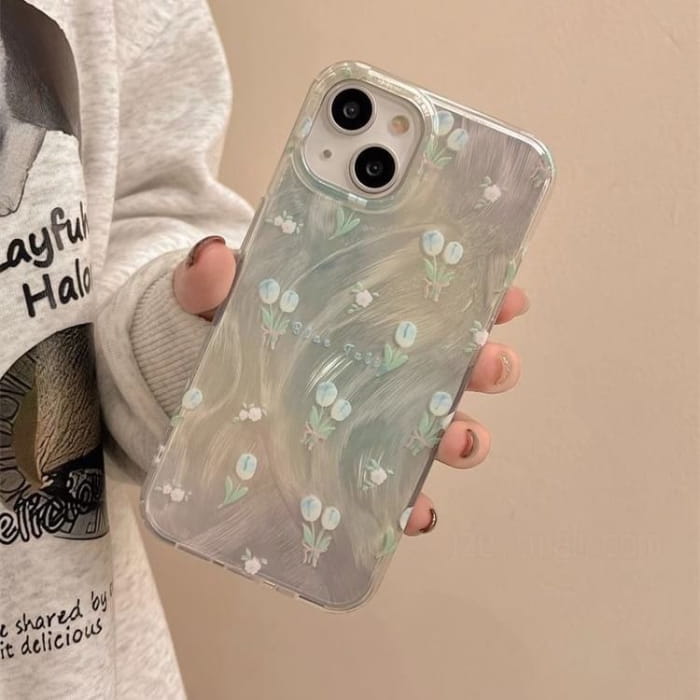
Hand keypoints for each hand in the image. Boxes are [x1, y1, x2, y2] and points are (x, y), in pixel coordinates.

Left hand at [174, 235, 528, 535]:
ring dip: (464, 436)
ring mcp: (369, 418)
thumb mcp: (209, 297)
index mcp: (363, 314)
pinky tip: (415, 512)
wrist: (191, 380)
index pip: (434, 299)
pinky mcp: (346, 466)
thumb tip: (211, 255)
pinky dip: (415, 504)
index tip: (507, 294)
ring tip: (459, 441)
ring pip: (440, 428)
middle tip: (489, 364)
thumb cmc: (217, 329)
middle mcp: (382, 366)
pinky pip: (396, 490)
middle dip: (487, 366)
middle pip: (455, 366)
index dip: (479, 296)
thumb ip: (208, 279)